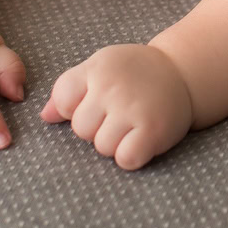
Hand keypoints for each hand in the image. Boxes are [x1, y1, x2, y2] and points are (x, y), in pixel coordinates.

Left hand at [40, 43, 192, 170]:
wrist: (182, 72)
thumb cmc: (135, 73)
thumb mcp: (100, 68)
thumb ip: (70, 88)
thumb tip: (45, 116)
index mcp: (97, 68)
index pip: (63, 100)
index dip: (75, 107)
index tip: (96, 100)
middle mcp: (113, 87)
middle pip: (81, 129)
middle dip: (97, 127)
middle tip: (119, 113)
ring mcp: (133, 109)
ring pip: (102, 147)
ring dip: (116, 142)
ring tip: (132, 124)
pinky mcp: (152, 130)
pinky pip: (126, 159)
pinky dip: (132, 155)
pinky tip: (141, 139)